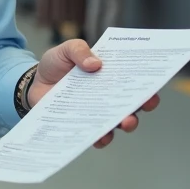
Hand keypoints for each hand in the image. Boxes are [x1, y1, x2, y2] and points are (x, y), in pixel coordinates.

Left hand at [26, 39, 160, 148]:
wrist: (35, 83)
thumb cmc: (56, 64)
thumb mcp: (65, 50)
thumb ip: (79, 50)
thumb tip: (96, 63)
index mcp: (110, 73)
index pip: (135, 77)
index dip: (148, 80)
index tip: (154, 82)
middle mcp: (110, 95)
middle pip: (134, 101)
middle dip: (143, 104)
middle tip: (144, 103)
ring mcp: (99, 112)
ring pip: (120, 121)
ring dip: (127, 122)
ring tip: (125, 122)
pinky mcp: (85, 125)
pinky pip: (98, 136)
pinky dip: (102, 138)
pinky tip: (100, 137)